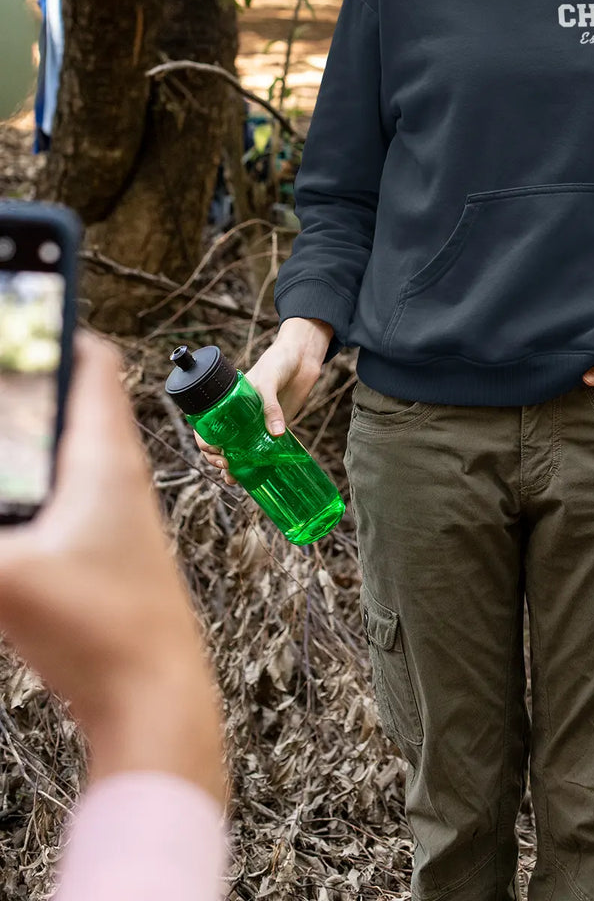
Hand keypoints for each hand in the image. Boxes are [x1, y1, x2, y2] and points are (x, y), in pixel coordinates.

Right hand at [0, 328, 226, 803]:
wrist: (157, 697)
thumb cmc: (99, 630)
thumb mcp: (7, 577)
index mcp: (104, 456)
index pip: (94, 362)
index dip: (55, 331)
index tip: (14, 317)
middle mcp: (118, 474)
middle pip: (73, 401)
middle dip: (27, 386)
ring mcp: (116, 514)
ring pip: (69, 449)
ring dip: (30, 436)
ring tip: (4, 432)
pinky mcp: (107, 551)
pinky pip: (68, 493)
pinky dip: (34, 482)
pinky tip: (11, 504)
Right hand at [194, 317, 331, 484]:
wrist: (302, 358)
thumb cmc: (279, 362)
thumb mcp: (269, 381)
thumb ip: (270, 406)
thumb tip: (275, 434)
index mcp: (228, 402)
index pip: (207, 425)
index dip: (205, 441)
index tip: (213, 451)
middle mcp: (239, 415)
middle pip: (220, 442)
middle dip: (217, 458)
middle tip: (226, 466)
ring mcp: (256, 423)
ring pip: (238, 450)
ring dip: (233, 466)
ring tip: (234, 478)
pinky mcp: (275, 427)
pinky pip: (263, 449)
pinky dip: (257, 464)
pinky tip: (253, 477)